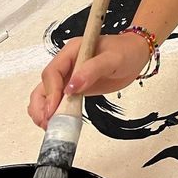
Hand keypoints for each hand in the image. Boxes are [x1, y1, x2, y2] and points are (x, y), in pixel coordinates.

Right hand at [27, 33, 150, 129]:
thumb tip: (71, 87)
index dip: (51, 92)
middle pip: (44, 85)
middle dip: (42, 105)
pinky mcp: (74, 88)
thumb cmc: (126, 52)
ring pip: (45, 94)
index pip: (52, 72)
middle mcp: (66, 63)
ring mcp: (69, 76)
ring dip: (43, 110)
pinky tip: (56, 122)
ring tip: (50, 126)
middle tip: (47, 123)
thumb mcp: (113, 58)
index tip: (53, 110)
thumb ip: (92, 70)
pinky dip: (52, 112)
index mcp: (72, 51)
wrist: (136, 54)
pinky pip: (57, 100)